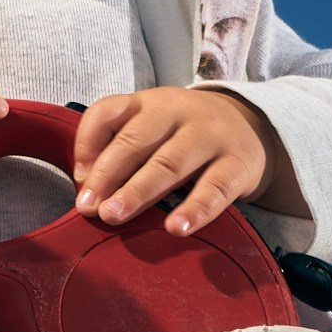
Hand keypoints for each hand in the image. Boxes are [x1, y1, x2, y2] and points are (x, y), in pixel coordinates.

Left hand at [71, 87, 291, 235]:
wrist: (252, 124)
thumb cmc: (183, 132)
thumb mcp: (151, 126)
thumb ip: (117, 145)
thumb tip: (86, 182)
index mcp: (148, 102)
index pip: (108, 112)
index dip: (87, 144)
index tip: (79, 178)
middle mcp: (177, 112)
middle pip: (135, 140)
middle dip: (107, 175)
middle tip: (89, 207)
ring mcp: (210, 136)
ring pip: (170, 163)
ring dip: (139, 192)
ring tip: (114, 215)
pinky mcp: (239, 163)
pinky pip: (215, 188)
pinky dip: (195, 209)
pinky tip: (176, 228)